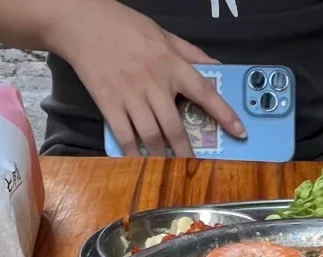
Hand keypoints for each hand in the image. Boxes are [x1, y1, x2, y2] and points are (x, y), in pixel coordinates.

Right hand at [47, 0, 245, 156]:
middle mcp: (153, 82)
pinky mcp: (108, 102)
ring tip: (167, 169)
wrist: (82, 21)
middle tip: (193, 168)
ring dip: (161, 157)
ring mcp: (130, 94)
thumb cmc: (125, 25)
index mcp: (171, 63)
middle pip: (174, 126)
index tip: (240, 132)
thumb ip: (191, 54)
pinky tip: (139, 162)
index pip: (205, 92)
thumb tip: (217, 68)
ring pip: (151, 136)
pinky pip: (124, 135)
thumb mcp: (164, 34)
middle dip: (185, 151)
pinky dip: (132, 153)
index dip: (225, 114)